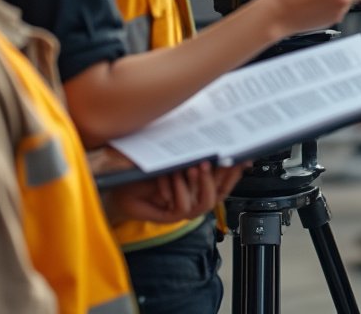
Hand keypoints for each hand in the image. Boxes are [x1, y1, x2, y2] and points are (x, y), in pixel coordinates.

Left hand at [103, 160, 246, 224]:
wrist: (119, 186)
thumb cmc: (145, 171)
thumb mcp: (174, 158)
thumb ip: (196, 154)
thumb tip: (219, 142)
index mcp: (200, 187)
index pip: (226, 182)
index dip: (235, 172)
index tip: (241, 158)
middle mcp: (195, 200)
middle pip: (220, 194)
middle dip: (221, 176)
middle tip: (215, 158)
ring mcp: (183, 210)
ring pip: (203, 204)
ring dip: (200, 184)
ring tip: (194, 166)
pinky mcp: (168, 217)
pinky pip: (181, 208)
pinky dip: (177, 191)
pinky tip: (171, 176)